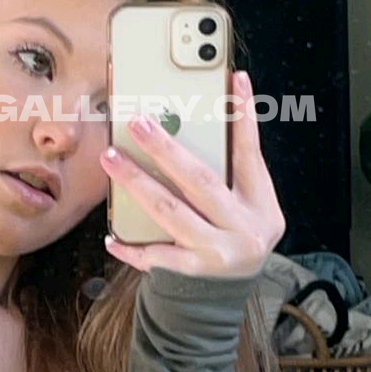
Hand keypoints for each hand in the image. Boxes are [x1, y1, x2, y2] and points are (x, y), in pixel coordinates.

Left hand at [100, 70, 284, 277]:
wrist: (229, 292)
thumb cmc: (232, 232)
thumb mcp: (247, 202)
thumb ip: (228, 169)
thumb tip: (191, 122)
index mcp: (260, 202)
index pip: (250, 153)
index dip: (244, 116)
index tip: (236, 79)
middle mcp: (243, 226)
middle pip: (200, 181)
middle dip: (166, 149)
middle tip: (138, 122)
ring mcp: (219, 251)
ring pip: (171, 212)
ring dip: (137, 183)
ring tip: (111, 158)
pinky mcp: (194, 272)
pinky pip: (157, 256)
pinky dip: (132, 246)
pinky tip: (111, 235)